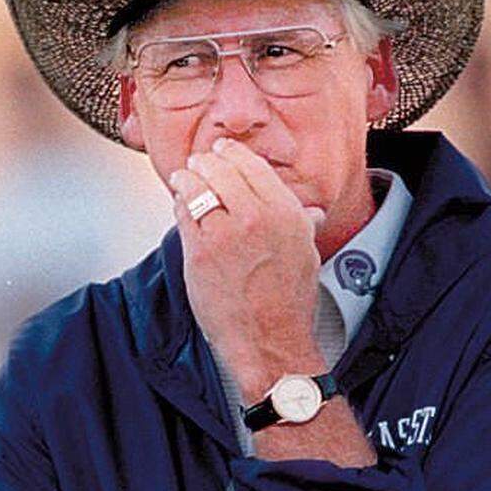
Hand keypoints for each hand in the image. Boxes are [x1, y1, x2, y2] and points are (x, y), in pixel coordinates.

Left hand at [167, 138, 324, 400]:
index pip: (251, 165)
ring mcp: (225, 235)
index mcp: (286, 212)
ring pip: (196, 189)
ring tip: (184, 178)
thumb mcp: (306, 253)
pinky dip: (180, 206)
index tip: (223, 151)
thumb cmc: (289, 302)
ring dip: (187, 179)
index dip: (231, 153)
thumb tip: (310, 211)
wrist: (270, 340)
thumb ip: (301, 224)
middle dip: (206, 163)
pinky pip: (183, 216)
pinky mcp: (199, 254)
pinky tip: (181, 205)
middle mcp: (256, 217)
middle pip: (220, 170)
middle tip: (200, 163)